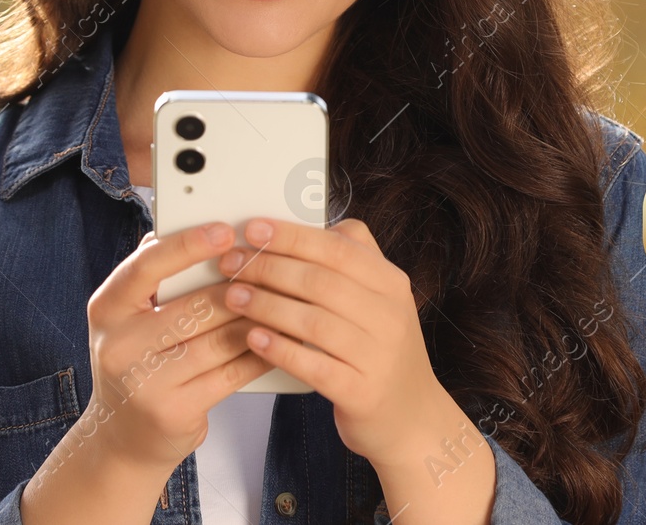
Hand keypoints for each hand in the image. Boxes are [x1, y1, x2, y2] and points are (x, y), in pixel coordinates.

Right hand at [81, 221, 276, 473]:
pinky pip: (232, 372)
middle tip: (277, 267)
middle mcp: (119, 345)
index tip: (226, 230)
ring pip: (220, 339)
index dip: (188, 245)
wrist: (124, 436)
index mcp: (107, 308)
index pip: (147, 266)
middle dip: (242, 286)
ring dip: (259, 318)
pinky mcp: (174, 411)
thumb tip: (195, 223)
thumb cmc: (140, 359)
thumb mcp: (132, 315)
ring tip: (288, 299)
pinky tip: (281, 338)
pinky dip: (261, 352)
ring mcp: (144, 382)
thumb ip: (157, 274)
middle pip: (196, 306)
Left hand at [216, 216, 454, 467]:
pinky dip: (280, 349)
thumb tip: (319, 227)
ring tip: (233, 297)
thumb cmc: (382, 353)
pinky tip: (254, 338)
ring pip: (314, 321)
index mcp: (391, 284)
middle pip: (321, 281)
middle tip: (232, 264)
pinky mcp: (361, 392)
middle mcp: (390, 316)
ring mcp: (378, 356)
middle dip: (269, 268)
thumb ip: (357, 262)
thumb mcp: (384, 300)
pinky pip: (313, 365)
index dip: (293, 237)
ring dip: (267, 305)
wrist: (412, 418)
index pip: (338, 248)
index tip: (253, 229)